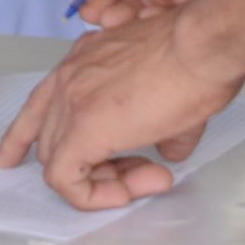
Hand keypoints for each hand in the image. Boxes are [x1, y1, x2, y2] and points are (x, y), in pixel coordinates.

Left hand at [0, 11, 244, 210]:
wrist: (201, 48)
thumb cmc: (194, 57)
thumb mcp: (167, 91)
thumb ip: (160, 127)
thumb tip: (167, 150)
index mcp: (83, 61)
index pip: (43, 109)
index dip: (50, 142)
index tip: (108, 159)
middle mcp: (68, 77)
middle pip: (53, 140)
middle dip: (94, 166)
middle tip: (140, 171)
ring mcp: (70, 101)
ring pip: (56, 161)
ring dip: (99, 182)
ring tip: (146, 180)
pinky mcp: (82, 128)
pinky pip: (64, 179)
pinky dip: (91, 196)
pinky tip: (124, 194)